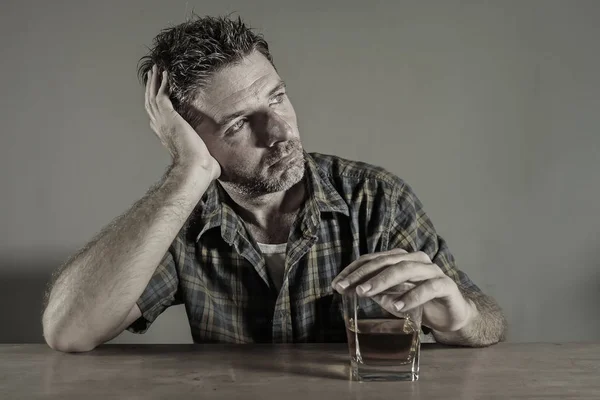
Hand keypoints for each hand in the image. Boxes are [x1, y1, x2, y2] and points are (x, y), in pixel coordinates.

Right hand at [145, 64, 220, 180]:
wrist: (195, 167)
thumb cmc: (200, 168)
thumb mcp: (203, 158)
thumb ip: (206, 157)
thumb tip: (218, 167)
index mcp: (167, 136)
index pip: (158, 117)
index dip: (156, 105)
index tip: (158, 95)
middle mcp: (161, 127)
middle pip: (151, 104)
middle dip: (152, 88)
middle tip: (153, 75)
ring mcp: (163, 121)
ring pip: (152, 96)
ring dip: (154, 81)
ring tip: (156, 69)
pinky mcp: (168, 116)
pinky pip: (160, 95)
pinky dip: (161, 83)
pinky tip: (164, 73)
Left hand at [331, 248, 474, 331]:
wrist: (452, 314)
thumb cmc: (420, 302)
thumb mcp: (394, 297)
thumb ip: (377, 291)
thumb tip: (351, 290)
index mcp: (401, 259)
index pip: (374, 259)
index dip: (354, 270)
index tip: (337, 283)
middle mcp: (416, 260)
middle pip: (386, 261)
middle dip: (363, 274)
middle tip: (347, 288)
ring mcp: (432, 270)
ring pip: (405, 269)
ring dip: (382, 281)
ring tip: (365, 293)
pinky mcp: (446, 285)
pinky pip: (429, 287)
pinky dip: (412, 296)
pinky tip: (399, 306)